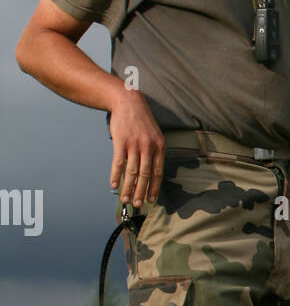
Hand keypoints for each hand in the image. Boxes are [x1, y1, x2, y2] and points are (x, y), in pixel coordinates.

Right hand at [108, 88, 165, 206]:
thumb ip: (154, 152)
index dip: (154, 187)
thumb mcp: (154, 135)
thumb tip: (152, 172)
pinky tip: (114, 186)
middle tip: (138, 204)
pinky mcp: (121, 141)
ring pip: (132, 172)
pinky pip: (118, 163)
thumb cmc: (141, 121)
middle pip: (145, 175)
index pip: (158, 172)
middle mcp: (148, 146)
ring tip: (126, 199)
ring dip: (128, 188)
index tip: (151, 199)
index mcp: (159, 146)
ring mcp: (134, 144)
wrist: (127, 101)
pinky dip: (116, 176)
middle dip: (141, 192)